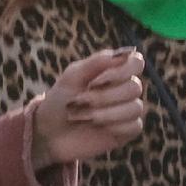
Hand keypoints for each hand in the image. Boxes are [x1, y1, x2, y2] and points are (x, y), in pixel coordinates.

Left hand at [30, 47, 148, 167]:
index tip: (95, 80)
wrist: (49, 131)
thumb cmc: (60, 100)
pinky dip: (115, 126)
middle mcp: (123, 90)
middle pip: (135, 87)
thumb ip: (97, 62)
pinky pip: (135, 127)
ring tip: (84, 116)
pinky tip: (98, 127)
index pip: (136, 63)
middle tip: (80, 100)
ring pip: (135, 108)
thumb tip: (126, 53)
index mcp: (113, 72)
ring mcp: (126, 112)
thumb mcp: (72, 76)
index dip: (122, 70)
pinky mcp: (125, 132)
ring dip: (107, 112)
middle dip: (104, 96)